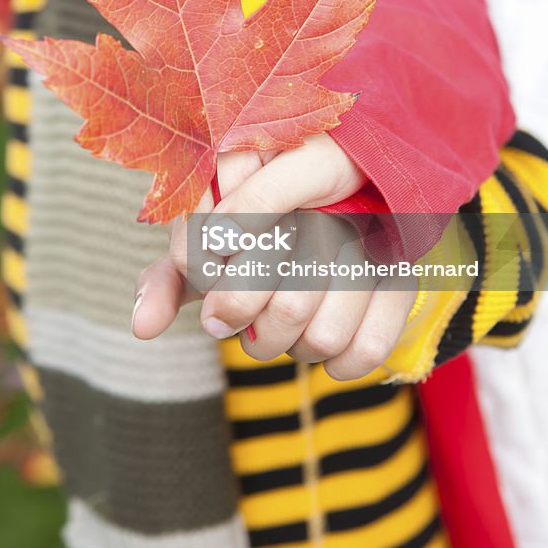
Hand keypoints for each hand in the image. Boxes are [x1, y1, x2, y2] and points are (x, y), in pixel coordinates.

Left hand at [131, 135, 415, 379]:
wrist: (335, 208)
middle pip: (285, 305)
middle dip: (248, 325)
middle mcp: (331, 207)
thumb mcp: (209, 251)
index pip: (238, 250)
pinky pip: (368, 349)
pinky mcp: (405, 277)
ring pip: (322, 334)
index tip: (211, 311)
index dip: (221, 294)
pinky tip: (324, 352)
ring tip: (277, 336)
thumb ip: (171, 278)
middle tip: (234, 325)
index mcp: (277, 182)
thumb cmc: (252, 238)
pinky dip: (339, 365)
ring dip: (289, 350)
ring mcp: (374, 243)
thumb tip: (142, 328)